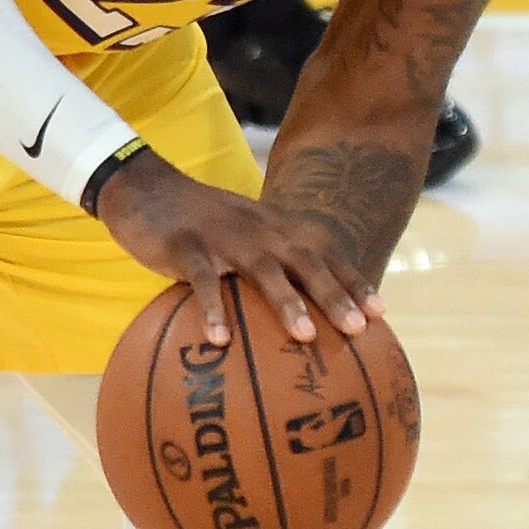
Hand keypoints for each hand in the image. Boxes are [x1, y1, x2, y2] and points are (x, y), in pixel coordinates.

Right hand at [94, 151, 377, 342]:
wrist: (146, 188)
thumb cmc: (204, 224)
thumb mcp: (245, 235)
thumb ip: (273, 264)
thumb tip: (303, 315)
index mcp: (277, 228)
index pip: (325, 253)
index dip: (353, 281)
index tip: (382, 313)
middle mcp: (259, 229)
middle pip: (305, 261)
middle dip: (335, 294)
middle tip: (359, 329)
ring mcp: (223, 236)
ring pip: (263, 269)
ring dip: (286, 302)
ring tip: (305, 337)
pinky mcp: (185, 246)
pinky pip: (203, 279)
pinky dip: (213, 308)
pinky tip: (220, 340)